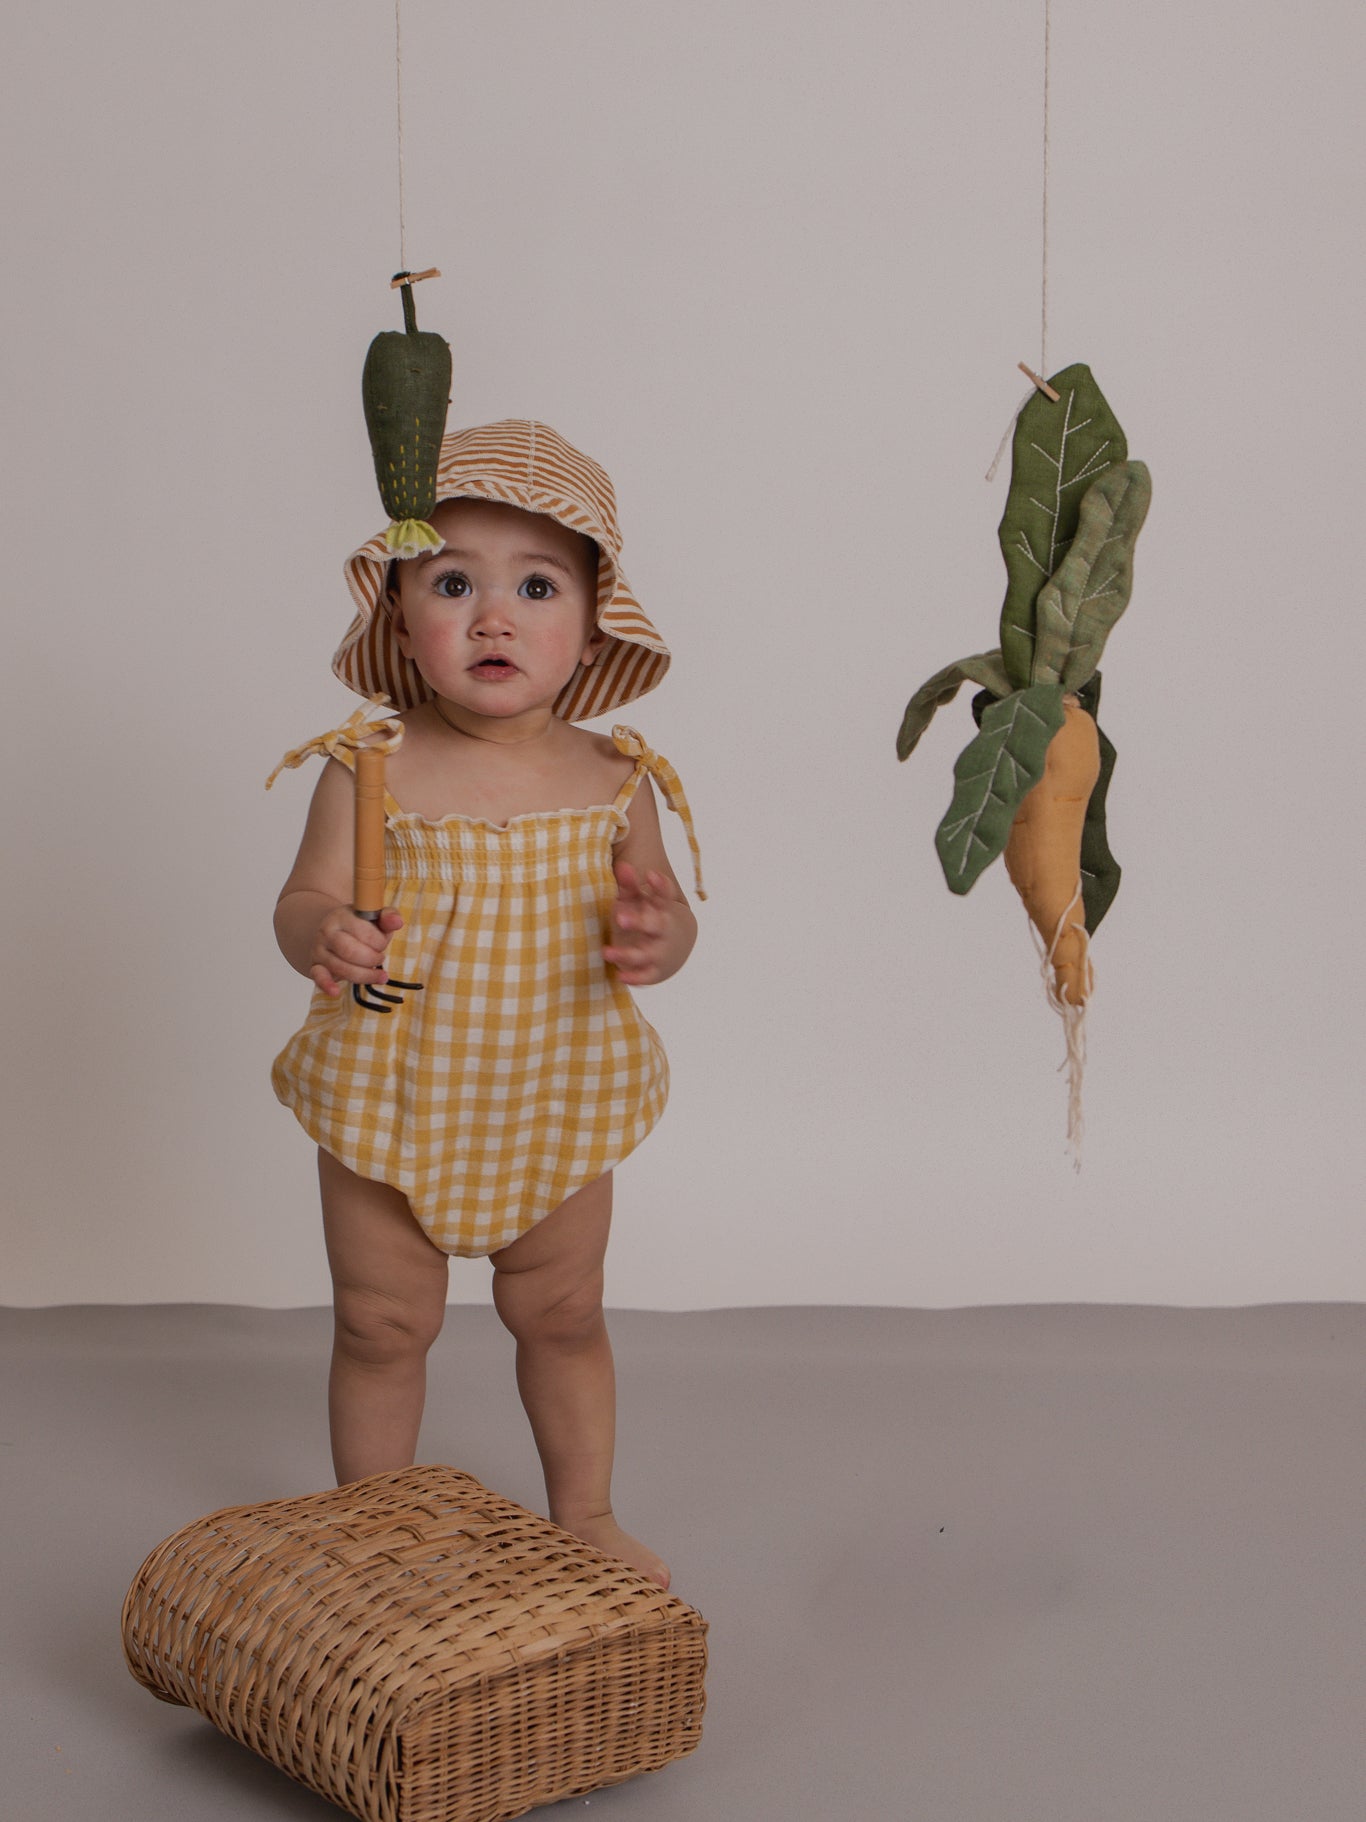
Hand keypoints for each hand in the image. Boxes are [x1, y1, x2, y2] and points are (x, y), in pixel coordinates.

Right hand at [309, 906, 403, 997]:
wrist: (334, 931)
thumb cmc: (360, 926)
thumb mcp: (375, 918)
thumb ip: (388, 917)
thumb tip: (397, 922)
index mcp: (342, 916)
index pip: (364, 932)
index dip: (379, 942)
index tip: (382, 944)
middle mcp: (327, 932)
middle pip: (351, 952)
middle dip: (372, 959)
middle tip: (380, 958)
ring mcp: (319, 949)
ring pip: (341, 967)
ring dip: (364, 975)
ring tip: (377, 974)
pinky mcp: (316, 965)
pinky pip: (318, 976)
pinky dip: (327, 985)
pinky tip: (335, 992)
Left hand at [604, 862, 690, 985]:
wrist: (675, 948)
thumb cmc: (651, 918)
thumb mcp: (641, 901)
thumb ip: (630, 885)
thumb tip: (622, 865)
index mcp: (662, 910)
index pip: (664, 895)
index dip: (659, 886)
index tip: (650, 874)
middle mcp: (663, 931)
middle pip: (655, 926)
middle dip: (639, 922)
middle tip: (620, 917)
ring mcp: (660, 952)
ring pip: (645, 954)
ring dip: (626, 954)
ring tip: (606, 952)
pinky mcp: (653, 970)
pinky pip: (645, 976)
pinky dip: (635, 978)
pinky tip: (620, 976)